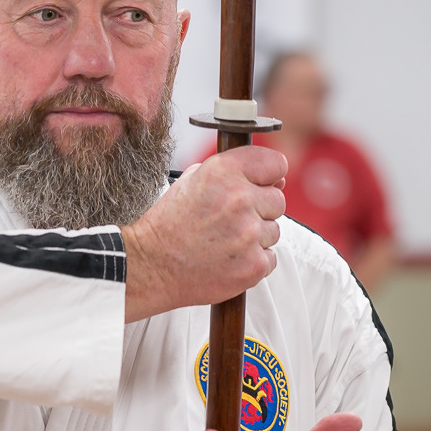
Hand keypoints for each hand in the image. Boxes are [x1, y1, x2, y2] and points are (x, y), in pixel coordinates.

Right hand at [121, 146, 286, 321]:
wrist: (152, 266)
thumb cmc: (169, 225)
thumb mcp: (192, 181)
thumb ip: (231, 172)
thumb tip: (275, 179)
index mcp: (223, 172)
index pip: (276, 164)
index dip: (271, 175)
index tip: (265, 183)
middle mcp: (239, 200)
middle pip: (278, 200)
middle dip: (260, 209)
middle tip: (231, 220)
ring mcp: (249, 234)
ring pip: (273, 230)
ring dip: (255, 236)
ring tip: (225, 241)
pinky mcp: (254, 265)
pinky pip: (269, 257)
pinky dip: (253, 260)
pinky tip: (229, 258)